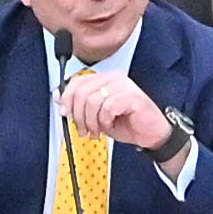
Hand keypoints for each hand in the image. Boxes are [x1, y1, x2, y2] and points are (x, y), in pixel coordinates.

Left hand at [56, 69, 170, 151]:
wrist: (151, 134)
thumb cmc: (128, 123)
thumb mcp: (97, 116)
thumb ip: (81, 106)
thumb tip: (61, 100)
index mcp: (105, 80)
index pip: (78, 81)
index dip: (67, 97)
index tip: (65, 112)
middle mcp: (114, 79)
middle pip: (82, 91)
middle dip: (78, 115)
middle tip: (83, 129)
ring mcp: (124, 86)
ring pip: (92, 100)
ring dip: (91, 121)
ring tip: (97, 131)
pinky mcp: (132, 97)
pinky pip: (107, 107)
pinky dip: (105, 121)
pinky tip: (110, 126)